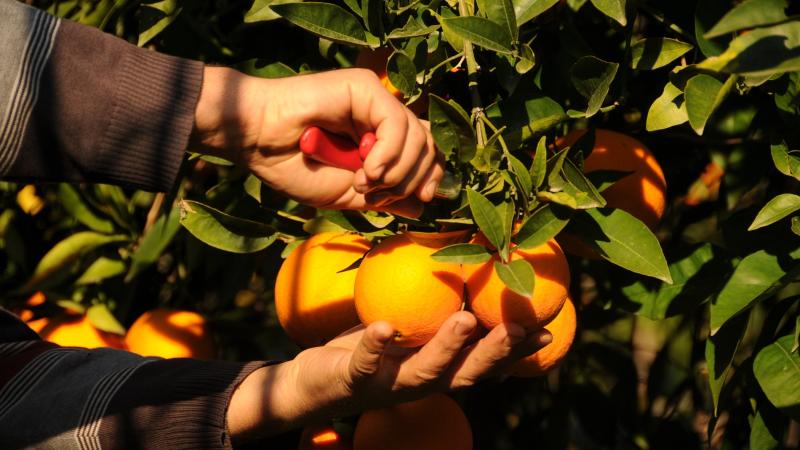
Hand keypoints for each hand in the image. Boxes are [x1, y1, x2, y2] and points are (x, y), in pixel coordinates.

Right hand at [191, 66, 442, 216]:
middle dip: (411, 179)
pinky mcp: (364, 87)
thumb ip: (386, 196)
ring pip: (417, 135)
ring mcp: (374, 99)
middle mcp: (381, 115)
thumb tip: (423, 203)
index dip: (430, 176)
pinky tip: (367, 168)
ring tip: (364, 182)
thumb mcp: (347, 193)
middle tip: (376, 194)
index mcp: (379, 139)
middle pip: (428, 144)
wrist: (257, 142)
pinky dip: (387, 153)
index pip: (425, 152)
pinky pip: (396, 123)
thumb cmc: (293, 167)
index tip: (420, 199)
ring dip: (396, 171)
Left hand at [226, 311, 551, 441]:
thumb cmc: (370, 345)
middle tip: (520, 327)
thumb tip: (464, 259)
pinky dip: (374, 348)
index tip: (546, 328)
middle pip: (467, 372)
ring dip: (448, 348)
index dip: (516, 349)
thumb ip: (436, 305)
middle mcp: (421, 382)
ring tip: (465, 320)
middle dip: (495, 352)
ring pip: (426, 372)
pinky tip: (384, 327)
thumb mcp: (408, 324)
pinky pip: (365, 364)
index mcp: (439, 368)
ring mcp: (388, 384)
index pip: (485, 361)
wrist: (316, 381)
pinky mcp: (354, 381)